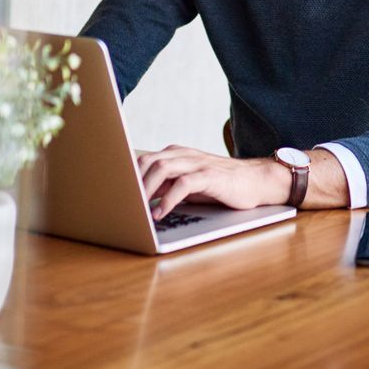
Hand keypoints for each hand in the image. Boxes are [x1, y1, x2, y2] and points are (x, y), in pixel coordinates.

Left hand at [134, 145, 283, 219]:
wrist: (256, 181)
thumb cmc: (220, 184)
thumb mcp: (188, 183)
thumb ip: (166, 185)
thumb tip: (139, 197)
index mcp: (176, 154)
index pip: (143, 159)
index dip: (126, 175)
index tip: (112, 193)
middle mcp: (184, 154)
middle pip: (148, 161)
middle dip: (131, 181)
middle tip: (120, 202)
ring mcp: (197, 163)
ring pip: (162, 168)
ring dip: (146, 189)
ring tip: (136, 208)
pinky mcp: (210, 176)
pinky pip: (183, 184)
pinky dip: (167, 199)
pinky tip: (159, 213)